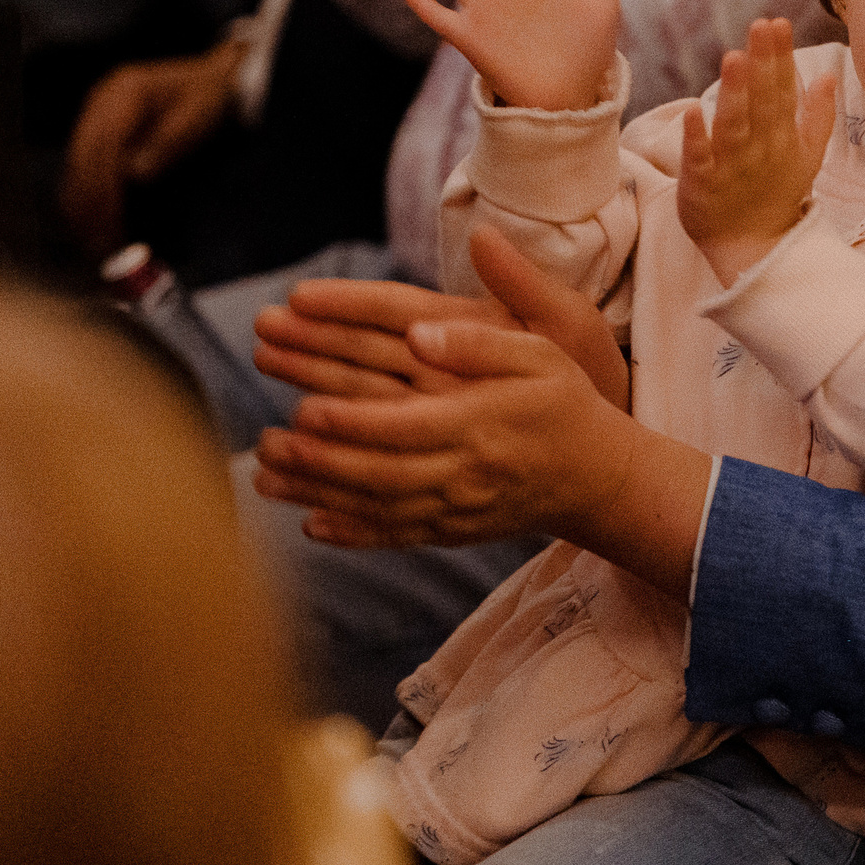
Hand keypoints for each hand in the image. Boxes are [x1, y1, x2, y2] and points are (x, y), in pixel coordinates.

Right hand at [58, 40, 246, 256]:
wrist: (214, 79)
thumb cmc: (210, 97)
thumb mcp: (199, 116)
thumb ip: (169, 142)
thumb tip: (134, 174)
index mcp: (124, 92)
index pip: (102, 145)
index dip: (101, 186)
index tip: (109, 220)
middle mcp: (102, 101)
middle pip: (82, 158)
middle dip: (89, 204)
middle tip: (99, 243)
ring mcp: (97, 116)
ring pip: (77, 166)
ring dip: (83, 206)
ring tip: (96, 244)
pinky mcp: (100, 133)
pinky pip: (84, 169)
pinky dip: (87, 198)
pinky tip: (94, 226)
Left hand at [252, 228, 703, 576]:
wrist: (598, 476)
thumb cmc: (565, 401)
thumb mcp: (542, 352)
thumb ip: (481, 340)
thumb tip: (421, 329)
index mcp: (482, 421)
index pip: (406, 426)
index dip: (353, 422)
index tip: (305, 407)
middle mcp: (467, 472)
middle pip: (381, 472)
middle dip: (319, 461)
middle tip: (266, 443)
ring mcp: (459, 508)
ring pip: (380, 508)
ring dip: (319, 495)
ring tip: (265, 477)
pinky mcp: (455, 529)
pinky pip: (399, 536)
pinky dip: (353, 534)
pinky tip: (311, 523)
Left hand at [677, 18, 836, 284]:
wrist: (752, 250)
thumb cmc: (775, 196)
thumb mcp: (806, 157)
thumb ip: (817, 116)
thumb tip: (829, 75)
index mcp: (782, 137)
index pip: (782, 90)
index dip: (780, 57)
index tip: (778, 23)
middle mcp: (760, 148)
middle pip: (762, 101)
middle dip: (762, 63)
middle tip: (761, 26)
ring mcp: (731, 165)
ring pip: (734, 125)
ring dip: (734, 93)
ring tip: (734, 57)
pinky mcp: (702, 183)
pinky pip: (700, 158)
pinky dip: (698, 136)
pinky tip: (693, 110)